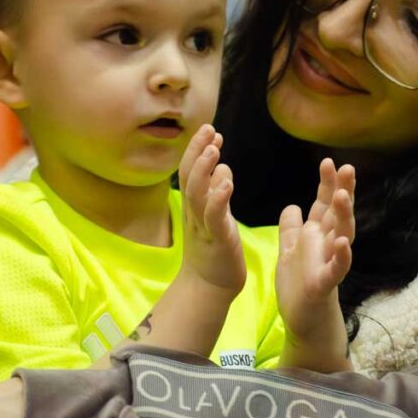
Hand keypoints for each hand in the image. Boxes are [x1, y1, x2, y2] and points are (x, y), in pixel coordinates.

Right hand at [177, 124, 245, 294]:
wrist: (209, 288)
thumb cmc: (214, 251)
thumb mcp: (215, 217)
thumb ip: (218, 193)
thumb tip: (222, 168)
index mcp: (194, 207)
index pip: (192, 172)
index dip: (198, 150)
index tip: (210, 130)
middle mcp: (194, 214)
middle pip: (190, 177)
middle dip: (197, 151)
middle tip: (208, 128)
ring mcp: (203, 227)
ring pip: (198, 194)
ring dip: (205, 170)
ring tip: (213, 149)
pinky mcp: (216, 241)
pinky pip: (214, 217)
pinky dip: (218, 198)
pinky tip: (226, 182)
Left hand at [276, 159, 354, 349]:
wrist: (304, 323)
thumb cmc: (299, 288)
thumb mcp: (289, 252)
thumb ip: (292, 230)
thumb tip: (293, 206)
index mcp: (317, 236)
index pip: (324, 205)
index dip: (327, 185)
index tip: (328, 162)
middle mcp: (327, 246)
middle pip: (338, 214)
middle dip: (343, 191)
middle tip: (347, 168)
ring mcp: (329, 264)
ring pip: (341, 236)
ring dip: (344, 217)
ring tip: (343, 196)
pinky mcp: (325, 284)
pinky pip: (337, 269)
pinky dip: (341, 256)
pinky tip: (342, 243)